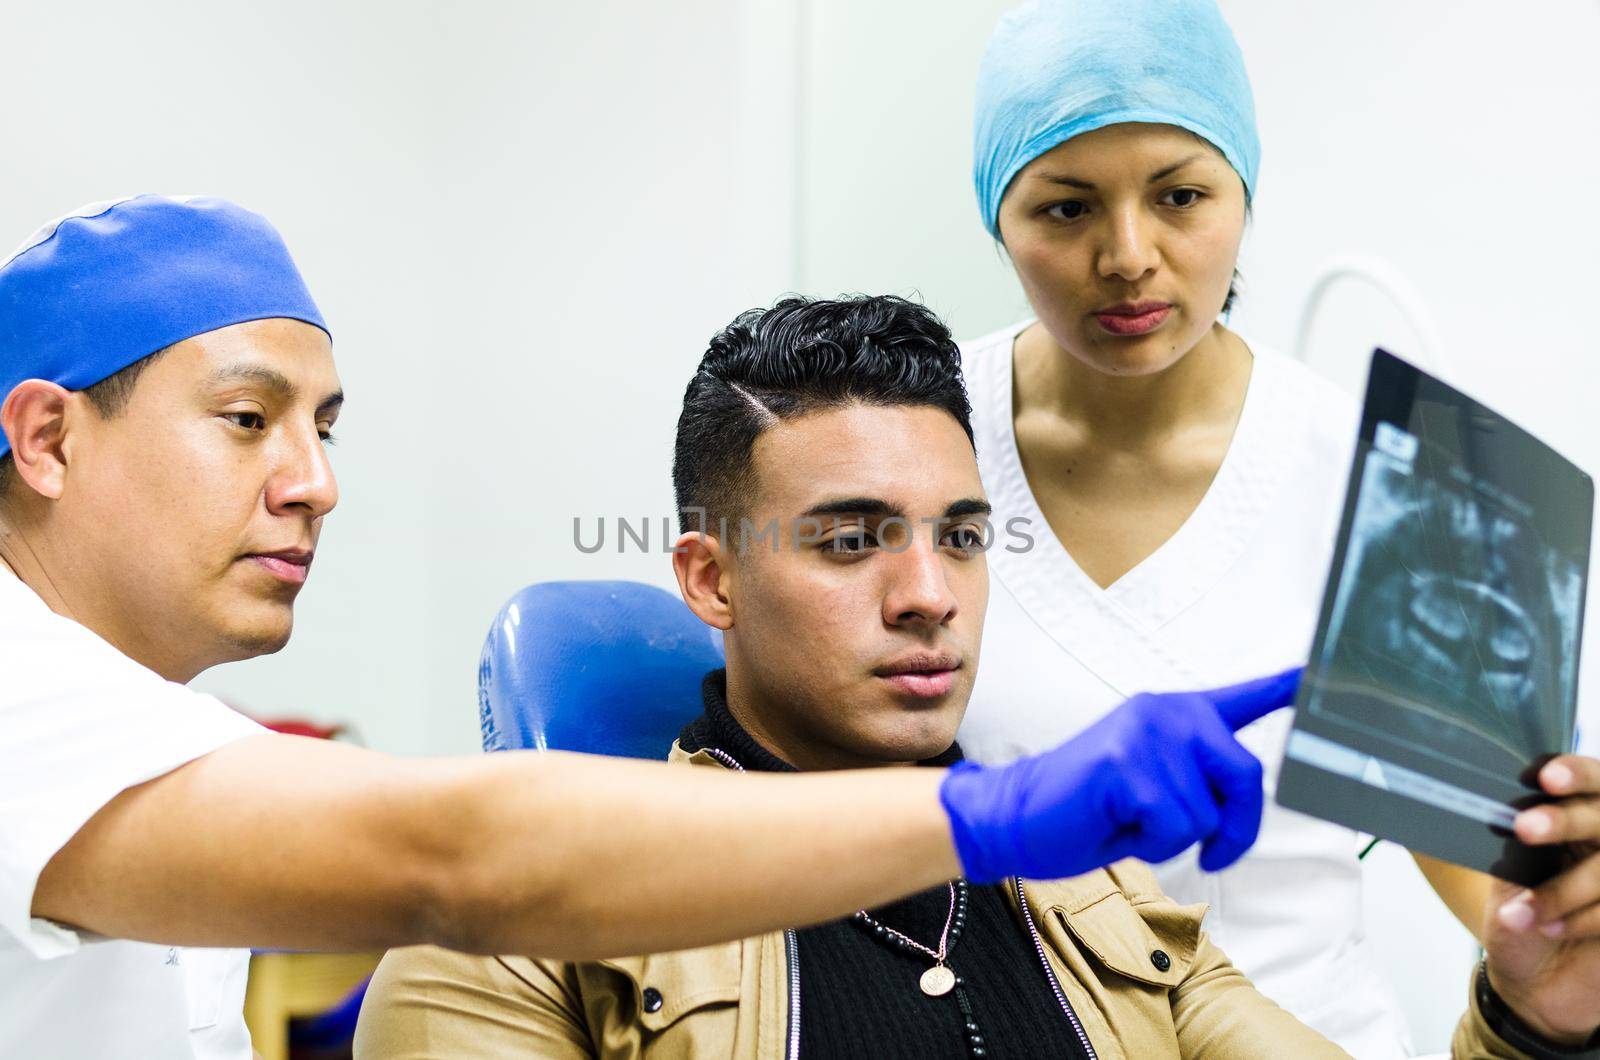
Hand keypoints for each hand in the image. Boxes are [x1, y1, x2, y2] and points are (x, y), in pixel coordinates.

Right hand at [939, 669, 1296, 882]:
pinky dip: (1148, 842)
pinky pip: (1174, 826)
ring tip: (1128, 820)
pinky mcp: (1127, 763)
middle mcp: (1167, 711)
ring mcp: (1146, 732)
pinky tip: (1112, 822)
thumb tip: (1239, 802)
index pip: (1245, 696)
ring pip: (1206, 814)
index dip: (1289, 686)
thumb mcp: (1153, 787)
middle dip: (1235, 828)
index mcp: (1175, 714)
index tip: (1322, 668)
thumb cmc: (1086, 810)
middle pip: (1245, 776)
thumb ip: (1196, 778)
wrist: (1015, 815)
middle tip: (1211, 853)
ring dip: (1173, 838)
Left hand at [1485, 755, 1599, 1043]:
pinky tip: (1552, 929)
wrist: (1535, 987)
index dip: (1576, 774)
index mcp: (1579, 824)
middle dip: (1565, 820)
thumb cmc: (1520, 921)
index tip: (1545, 777)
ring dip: (1564, 890)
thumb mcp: (1508, 880)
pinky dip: (1584, 919)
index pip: (1592, 781)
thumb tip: (1496, 808)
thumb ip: (1514, 844)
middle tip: (1525, 827)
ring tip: (1526, 912)